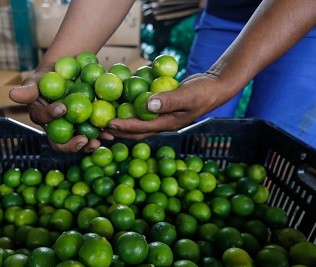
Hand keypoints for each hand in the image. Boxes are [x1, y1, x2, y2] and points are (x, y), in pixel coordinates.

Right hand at [9, 72, 101, 152]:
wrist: (68, 76)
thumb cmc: (49, 76)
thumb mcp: (38, 79)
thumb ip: (28, 89)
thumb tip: (11, 94)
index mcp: (41, 117)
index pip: (43, 120)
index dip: (51, 116)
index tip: (62, 108)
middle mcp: (55, 128)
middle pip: (60, 143)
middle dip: (71, 144)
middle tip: (83, 140)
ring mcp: (71, 130)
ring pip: (77, 143)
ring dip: (88, 145)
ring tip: (98, 142)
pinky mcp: (85, 129)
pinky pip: (92, 135)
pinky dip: (101, 136)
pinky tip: (110, 135)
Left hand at [105, 72, 229, 139]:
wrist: (216, 87)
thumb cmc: (204, 91)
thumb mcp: (188, 94)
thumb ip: (169, 100)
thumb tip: (148, 104)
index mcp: (167, 123)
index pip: (141, 128)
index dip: (124, 127)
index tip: (108, 123)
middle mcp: (162, 123)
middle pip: (136, 131)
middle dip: (118, 130)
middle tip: (99, 125)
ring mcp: (162, 117)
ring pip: (138, 122)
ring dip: (122, 121)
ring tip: (105, 118)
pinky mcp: (161, 108)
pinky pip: (143, 111)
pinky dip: (131, 109)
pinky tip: (120, 102)